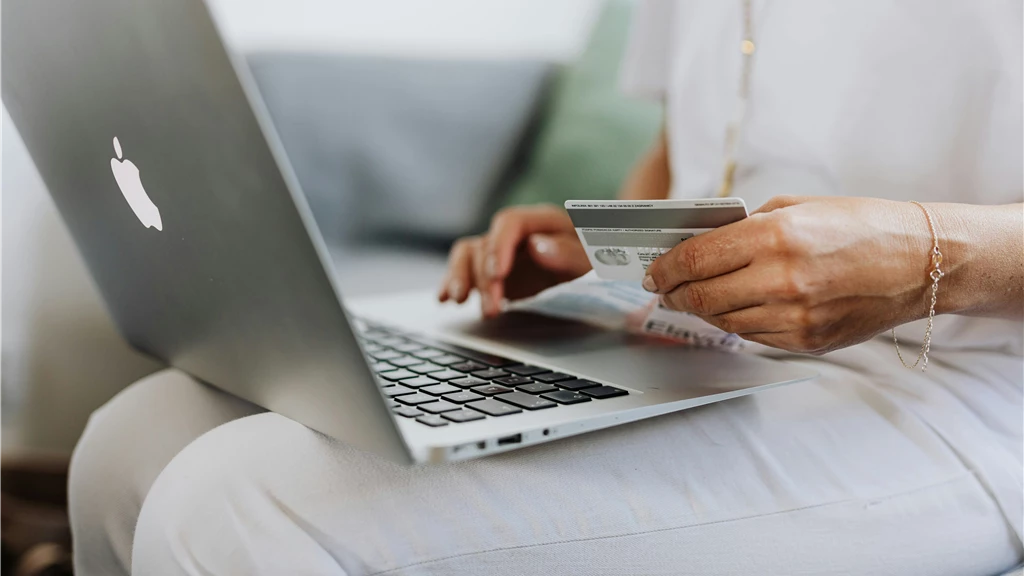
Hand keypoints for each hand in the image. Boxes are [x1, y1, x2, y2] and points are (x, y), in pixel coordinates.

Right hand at [438, 204, 591, 316]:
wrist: (596, 268)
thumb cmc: (596, 259)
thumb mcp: (593, 258)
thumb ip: (569, 252)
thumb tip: (537, 247)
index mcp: (541, 221)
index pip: (509, 222)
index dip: (499, 246)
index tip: (497, 273)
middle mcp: (515, 233)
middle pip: (486, 244)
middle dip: (484, 278)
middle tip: (493, 309)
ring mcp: (500, 251)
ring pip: (468, 255)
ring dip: (461, 278)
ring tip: (458, 302)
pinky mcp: (492, 271)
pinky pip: (465, 270)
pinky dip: (452, 283)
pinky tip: (444, 299)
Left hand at [642, 196, 935, 353]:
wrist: (921, 262)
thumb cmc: (860, 225)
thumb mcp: (797, 207)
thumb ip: (745, 226)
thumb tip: (698, 244)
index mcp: (776, 237)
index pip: (696, 259)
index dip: (665, 268)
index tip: (653, 271)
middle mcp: (782, 280)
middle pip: (700, 296)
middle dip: (673, 293)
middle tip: (663, 289)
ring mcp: (795, 317)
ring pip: (722, 320)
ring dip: (701, 309)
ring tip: (693, 297)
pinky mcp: (806, 341)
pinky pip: (752, 336)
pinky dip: (735, 322)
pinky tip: (734, 308)